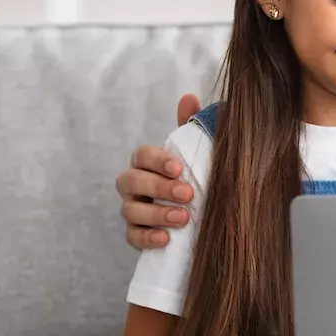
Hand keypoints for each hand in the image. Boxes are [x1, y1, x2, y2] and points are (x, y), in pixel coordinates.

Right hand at [116, 94, 202, 249]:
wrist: (204, 213)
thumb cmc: (195, 177)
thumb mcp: (198, 152)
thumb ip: (191, 126)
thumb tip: (190, 97)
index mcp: (147, 162)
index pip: (141, 155)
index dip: (157, 160)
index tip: (178, 167)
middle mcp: (134, 185)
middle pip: (131, 181)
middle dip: (158, 187)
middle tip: (187, 194)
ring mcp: (133, 210)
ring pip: (130, 210)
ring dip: (156, 213)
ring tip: (183, 218)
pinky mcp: (136, 234)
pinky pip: (131, 237)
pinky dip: (146, 238)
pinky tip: (165, 239)